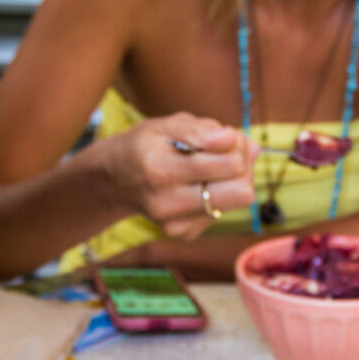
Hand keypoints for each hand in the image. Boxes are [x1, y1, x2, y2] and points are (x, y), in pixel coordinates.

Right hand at [106, 113, 257, 239]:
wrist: (115, 181)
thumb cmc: (145, 146)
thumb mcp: (165, 125)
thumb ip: (201, 130)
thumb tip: (238, 141)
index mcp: (160, 169)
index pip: (230, 164)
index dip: (236, 144)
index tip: (223, 135)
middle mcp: (167, 203)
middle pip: (242, 192)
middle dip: (243, 165)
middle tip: (227, 151)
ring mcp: (176, 224)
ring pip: (239, 201)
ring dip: (236, 179)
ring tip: (214, 165)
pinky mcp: (184, 234)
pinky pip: (224, 210)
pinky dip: (220, 193)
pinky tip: (200, 184)